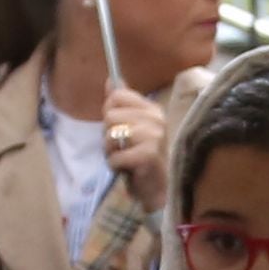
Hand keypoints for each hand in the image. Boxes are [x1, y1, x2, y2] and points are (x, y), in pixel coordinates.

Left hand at [99, 81, 172, 204]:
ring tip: (125, 159)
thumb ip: (121, 104)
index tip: (119, 128)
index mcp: (152, 109)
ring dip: (111, 152)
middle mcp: (156, 118)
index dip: (110, 112)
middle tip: (123, 148)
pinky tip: (128, 170)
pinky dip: (115, 166)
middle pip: (110, 116)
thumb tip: (111, 79)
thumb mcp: (131, 128)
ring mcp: (154, 136)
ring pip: (110, 135)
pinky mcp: (148, 154)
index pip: (117, 96)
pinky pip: (115, 156)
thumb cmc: (143, 159)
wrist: (160, 190)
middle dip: (109, 136)